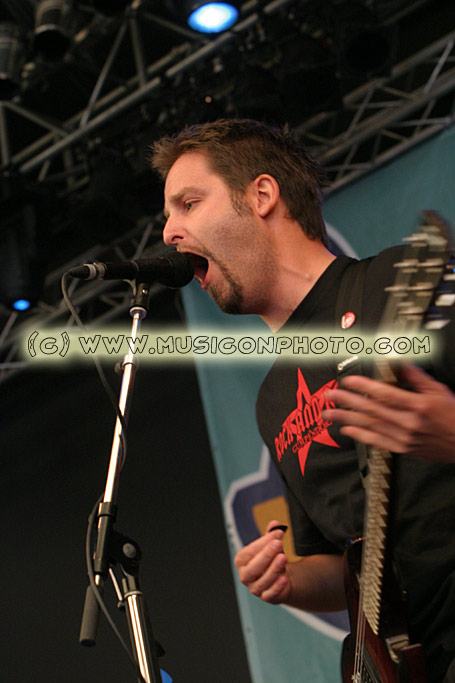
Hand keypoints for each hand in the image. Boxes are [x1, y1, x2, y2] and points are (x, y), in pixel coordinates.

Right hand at [234, 520, 289, 603]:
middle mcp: (245, 575)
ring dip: (273, 569)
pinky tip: (284, 578)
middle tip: (278, 543)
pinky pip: (269, 594)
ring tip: (283, 557)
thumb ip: (271, 535)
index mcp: (241, 560)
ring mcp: (254, 588)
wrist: (280, 577)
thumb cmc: (271, 559)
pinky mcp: (265, 597)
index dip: (263, 541)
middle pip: (253, 567)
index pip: (250, 551)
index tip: (278, 532)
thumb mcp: (271, 545)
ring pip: (262, 581)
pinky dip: (276, 587)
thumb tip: (275, 524)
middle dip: (266, 554)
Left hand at [323, 365, 454, 462]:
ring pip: (369, 426)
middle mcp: (408, 422)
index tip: (348, 381)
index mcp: (418, 405)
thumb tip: (400, 362)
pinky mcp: (402, 449)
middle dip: (348, 401)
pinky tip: (346, 430)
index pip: (385, 394)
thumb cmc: (453, 416)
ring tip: (328, 414)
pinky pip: (376, 442)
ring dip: (347, 419)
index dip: (364, 387)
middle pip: (372, 410)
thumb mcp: (438, 391)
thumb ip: (416, 377)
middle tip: (330, 395)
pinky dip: (359, 436)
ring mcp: (404, 437)